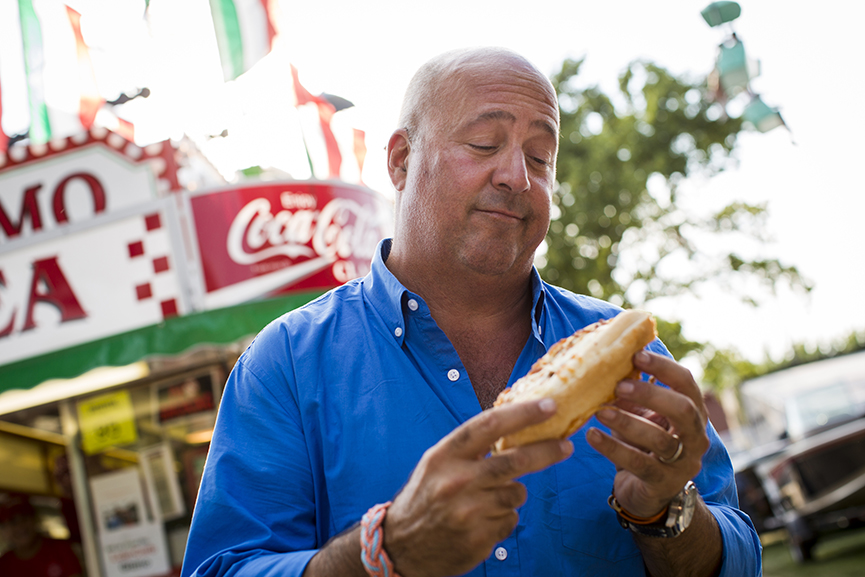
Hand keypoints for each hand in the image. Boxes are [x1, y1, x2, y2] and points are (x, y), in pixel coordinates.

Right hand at [384, 399, 572, 576]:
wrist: (401, 545)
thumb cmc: (424, 496)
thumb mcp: (437, 462)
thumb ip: (470, 447)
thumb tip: (513, 424)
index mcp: (445, 455)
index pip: (490, 426)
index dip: (523, 413)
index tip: (549, 406)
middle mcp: (457, 481)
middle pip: (516, 461)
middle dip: (547, 451)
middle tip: (565, 446)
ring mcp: (469, 512)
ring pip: (517, 494)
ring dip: (512, 493)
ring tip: (489, 499)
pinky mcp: (479, 538)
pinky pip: (510, 519)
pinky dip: (503, 517)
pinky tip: (481, 520)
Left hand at [588, 351, 709, 517]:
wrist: (647, 493)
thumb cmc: (643, 444)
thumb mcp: (642, 414)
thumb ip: (633, 391)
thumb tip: (608, 357)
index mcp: (692, 412)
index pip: (687, 384)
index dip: (664, 367)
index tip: (636, 355)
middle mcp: (695, 437)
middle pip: (684, 410)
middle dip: (651, 394)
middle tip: (619, 385)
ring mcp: (682, 463)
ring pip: (660, 439)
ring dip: (628, 422)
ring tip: (600, 411)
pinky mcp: (662, 483)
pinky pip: (638, 463)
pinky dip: (613, 448)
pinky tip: (592, 436)